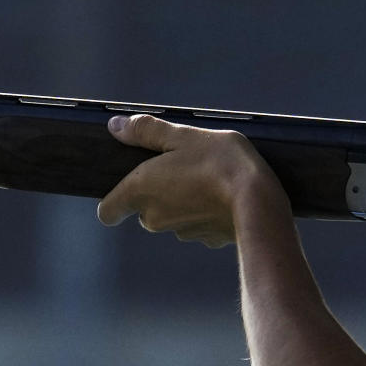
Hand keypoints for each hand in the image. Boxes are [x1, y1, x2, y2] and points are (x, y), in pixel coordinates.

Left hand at [96, 112, 276, 246]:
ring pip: (171, 218)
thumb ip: (145, 131)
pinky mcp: (206, 240)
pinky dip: (204, 213)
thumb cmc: (218, 161)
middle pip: (143, 211)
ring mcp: (181, 232)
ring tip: (206, 178)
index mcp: (140, 191)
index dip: (113, 202)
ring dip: (181, 202)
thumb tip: (115, 126)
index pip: (107, 212)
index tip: (127, 186)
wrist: (258, 200)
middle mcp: (154, 217)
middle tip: (179, 167)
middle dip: (155, 193)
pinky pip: (197, 225)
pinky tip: (223, 196)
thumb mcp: (182, 135)